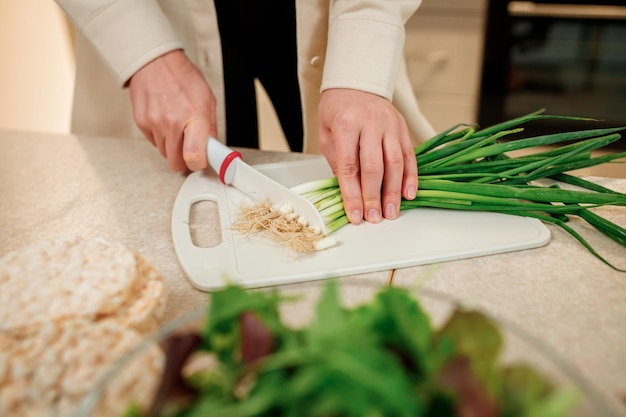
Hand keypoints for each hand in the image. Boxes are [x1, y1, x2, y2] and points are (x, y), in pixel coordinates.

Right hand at [128, 50, 216, 171]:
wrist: (156, 61)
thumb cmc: (183, 77)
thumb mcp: (207, 99)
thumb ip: (210, 127)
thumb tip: (211, 147)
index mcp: (195, 117)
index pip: (194, 157)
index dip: (198, 164)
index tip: (200, 161)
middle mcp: (173, 122)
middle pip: (175, 162)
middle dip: (183, 159)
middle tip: (188, 148)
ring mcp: (155, 123)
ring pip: (164, 152)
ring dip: (171, 145)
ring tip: (175, 126)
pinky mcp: (142, 122)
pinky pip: (153, 141)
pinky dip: (159, 136)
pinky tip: (163, 120)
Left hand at [318, 88, 417, 224]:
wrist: (356, 83)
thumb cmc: (337, 110)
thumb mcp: (326, 133)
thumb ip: (336, 161)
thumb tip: (348, 193)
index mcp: (346, 124)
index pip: (349, 166)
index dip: (352, 194)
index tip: (354, 214)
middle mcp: (370, 123)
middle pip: (374, 166)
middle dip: (374, 196)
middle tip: (374, 217)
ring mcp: (390, 125)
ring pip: (395, 162)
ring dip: (394, 191)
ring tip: (391, 212)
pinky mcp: (402, 128)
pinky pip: (409, 155)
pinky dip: (410, 176)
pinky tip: (409, 194)